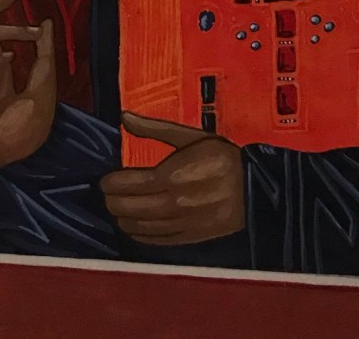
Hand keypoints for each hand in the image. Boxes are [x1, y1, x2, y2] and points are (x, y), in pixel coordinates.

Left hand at [99, 112, 245, 245]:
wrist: (253, 188)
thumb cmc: (222, 157)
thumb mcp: (192, 136)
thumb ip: (156, 129)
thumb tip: (125, 117)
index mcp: (174, 174)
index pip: (131, 184)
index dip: (113, 184)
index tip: (105, 181)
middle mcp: (175, 202)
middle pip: (132, 208)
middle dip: (113, 202)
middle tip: (107, 195)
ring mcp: (182, 223)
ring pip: (142, 227)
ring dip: (124, 220)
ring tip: (116, 211)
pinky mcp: (190, 237)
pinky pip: (158, 240)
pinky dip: (141, 236)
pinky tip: (133, 228)